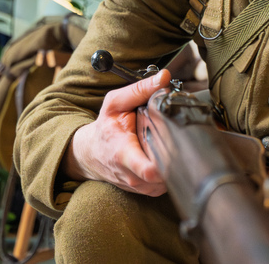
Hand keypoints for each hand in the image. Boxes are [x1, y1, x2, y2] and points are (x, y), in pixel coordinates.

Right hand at [64, 69, 169, 195]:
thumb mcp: (115, 103)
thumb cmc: (105, 127)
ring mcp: (140, 186)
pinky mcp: (146, 191)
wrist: (91, 152)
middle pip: (165, 177)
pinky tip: (165, 158)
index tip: (175, 150)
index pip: (148, 171)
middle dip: (175, 159)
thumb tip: (164, 78)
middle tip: (178, 141)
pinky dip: (169, 173)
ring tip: (168, 148)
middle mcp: (132, 175)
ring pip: (167, 183)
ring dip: (173, 166)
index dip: (166, 164)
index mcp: (124, 153)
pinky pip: (165, 186)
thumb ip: (140, 90)